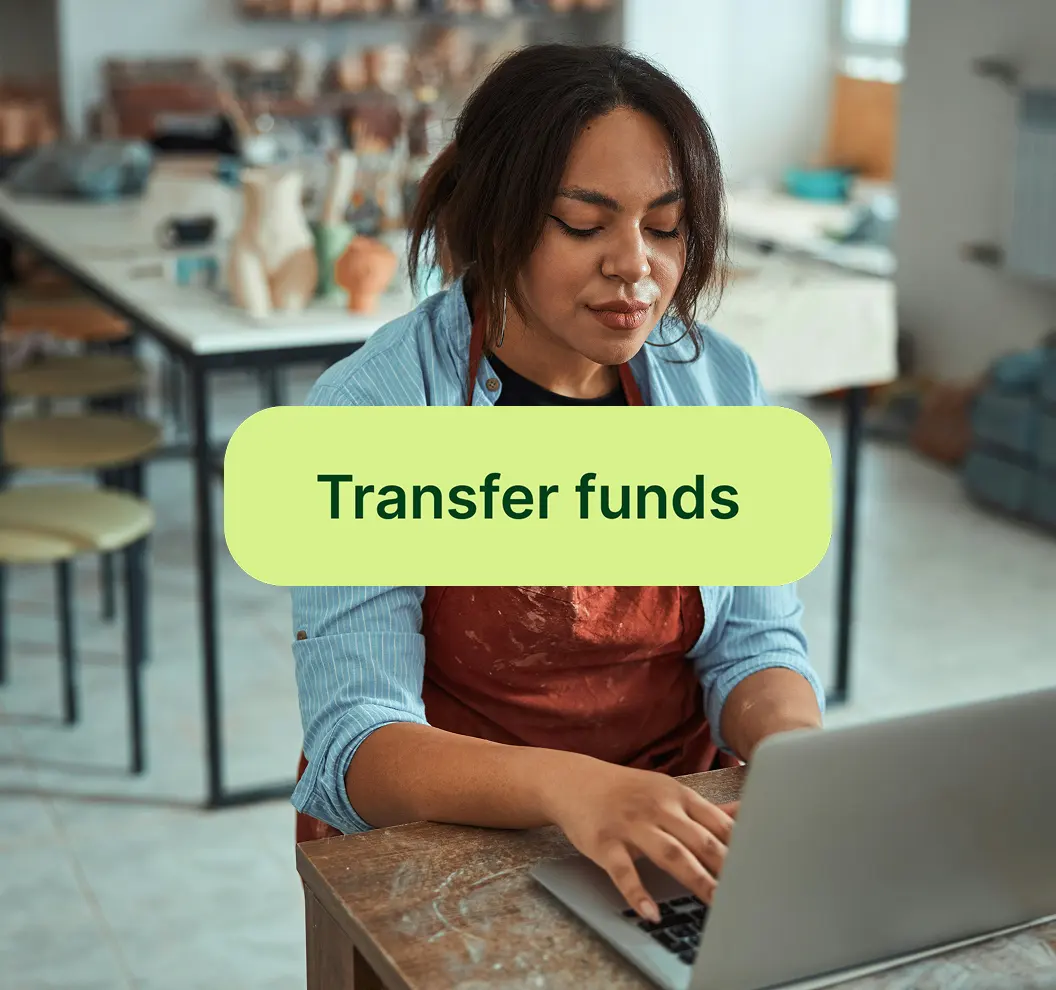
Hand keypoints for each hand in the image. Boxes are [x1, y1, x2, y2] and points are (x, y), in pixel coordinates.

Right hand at [542, 757, 737, 922]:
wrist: (574, 781)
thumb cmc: (628, 791)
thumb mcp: (667, 791)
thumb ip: (706, 809)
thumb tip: (749, 813)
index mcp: (677, 795)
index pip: (717, 823)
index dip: (741, 847)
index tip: (761, 869)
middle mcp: (657, 808)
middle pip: (699, 840)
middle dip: (726, 868)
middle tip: (748, 893)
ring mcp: (631, 825)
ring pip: (669, 853)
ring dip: (695, 879)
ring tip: (715, 904)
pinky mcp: (605, 843)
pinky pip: (624, 871)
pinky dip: (638, 893)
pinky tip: (651, 912)